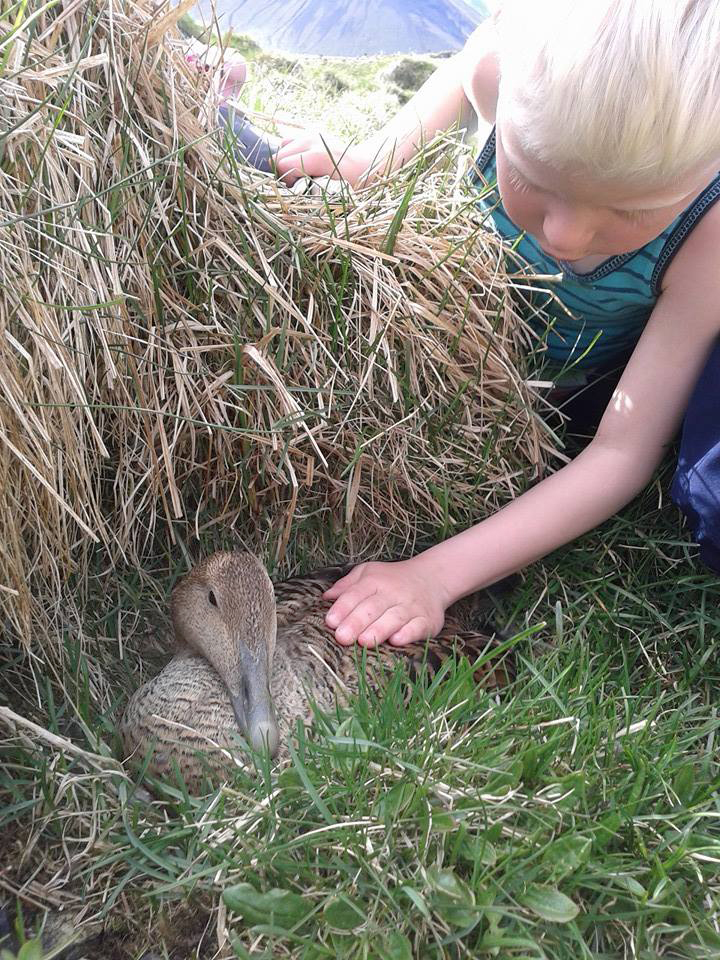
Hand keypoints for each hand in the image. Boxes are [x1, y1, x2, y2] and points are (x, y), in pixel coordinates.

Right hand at [274, 133, 377, 185]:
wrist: (364, 164)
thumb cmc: (350, 185)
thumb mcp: (332, 194)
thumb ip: (309, 191)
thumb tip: (288, 189)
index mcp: (319, 156)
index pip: (283, 165)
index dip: (287, 181)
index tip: (299, 189)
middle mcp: (313, 140)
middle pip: (279, 155)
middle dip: (284, 172)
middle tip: (299, 183)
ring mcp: (311, 134)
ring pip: (282, 146)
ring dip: (287, 161)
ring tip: (300, 172)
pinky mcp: (311, 132)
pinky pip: (289, 141)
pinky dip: (291, 153)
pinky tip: (302, 162)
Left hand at [323, 559, 451, 647]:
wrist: (432, 577)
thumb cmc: (393, 579)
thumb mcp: (368, 572)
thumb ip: (347, 585)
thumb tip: (326, 597)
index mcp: (376, 580)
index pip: (356, 593)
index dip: (343, 607)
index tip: (331, 621)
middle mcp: (394, 592)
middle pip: (373, 608)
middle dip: (356, 622)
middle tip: (342, 637)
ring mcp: (412, 606)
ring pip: (394, 618)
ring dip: (378, 630)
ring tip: (363, 641)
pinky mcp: (428, 620)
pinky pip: (418, 627)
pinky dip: (408, 634)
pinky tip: (396, 640)